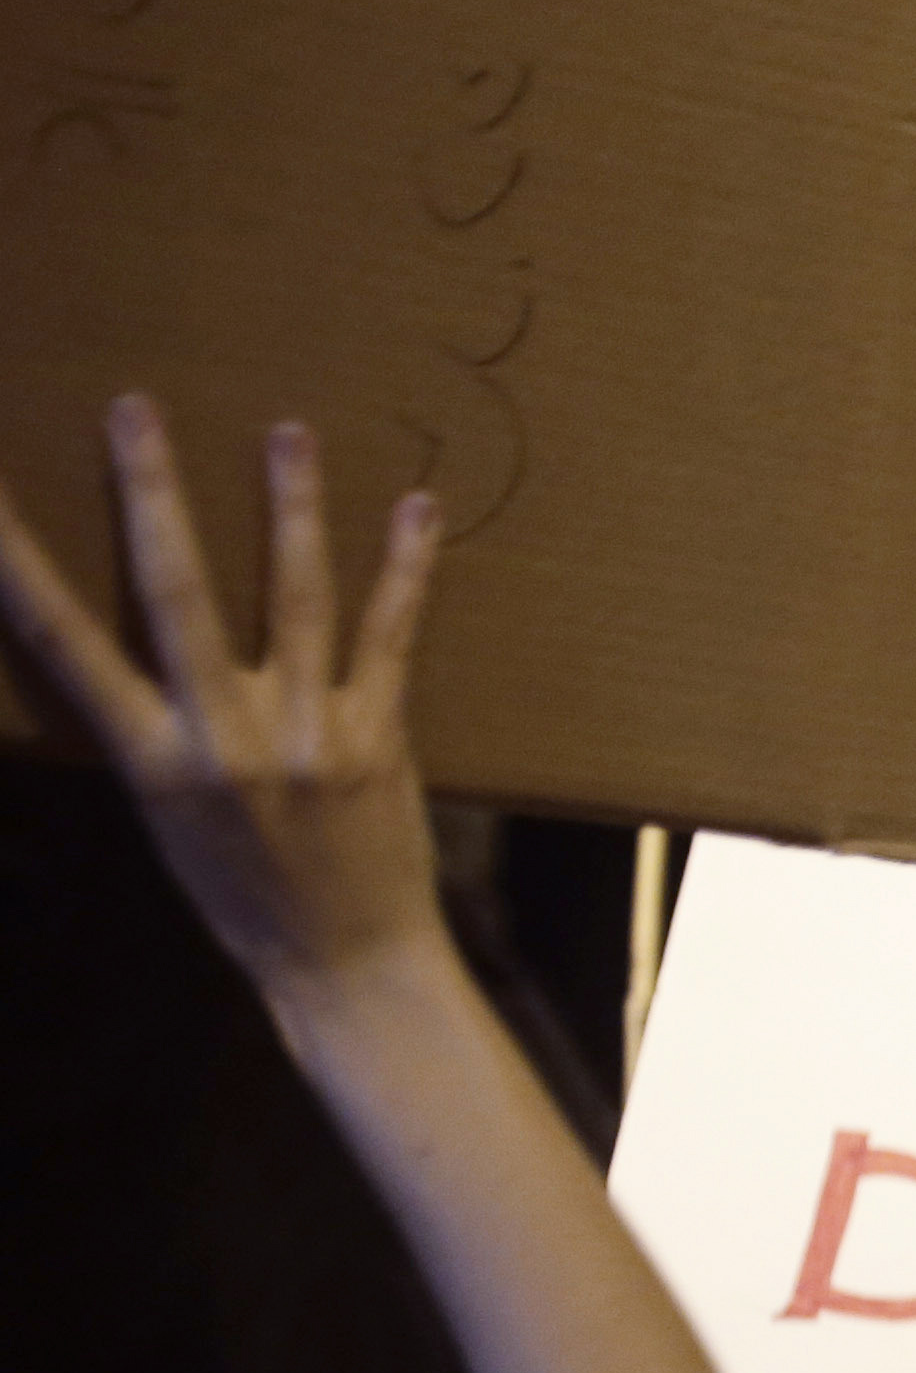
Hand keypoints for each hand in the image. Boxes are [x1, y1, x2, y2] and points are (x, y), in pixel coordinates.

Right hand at [0, 398, 450, 996]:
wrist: (346, 963)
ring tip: (288, 431)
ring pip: (293, 596)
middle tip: (136, 409)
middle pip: (176, 591)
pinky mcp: (379, 736)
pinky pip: (391, 635)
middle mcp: (223, 736)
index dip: (16, 565)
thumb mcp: (168, 818)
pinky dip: (406, 569)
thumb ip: (154, 731)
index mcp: (151, 758)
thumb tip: (128, 653)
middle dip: (153, 493)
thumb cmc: (245, 894)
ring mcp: (307, 731)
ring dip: (290, 506)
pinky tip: (418, 509)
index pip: (64, 641)